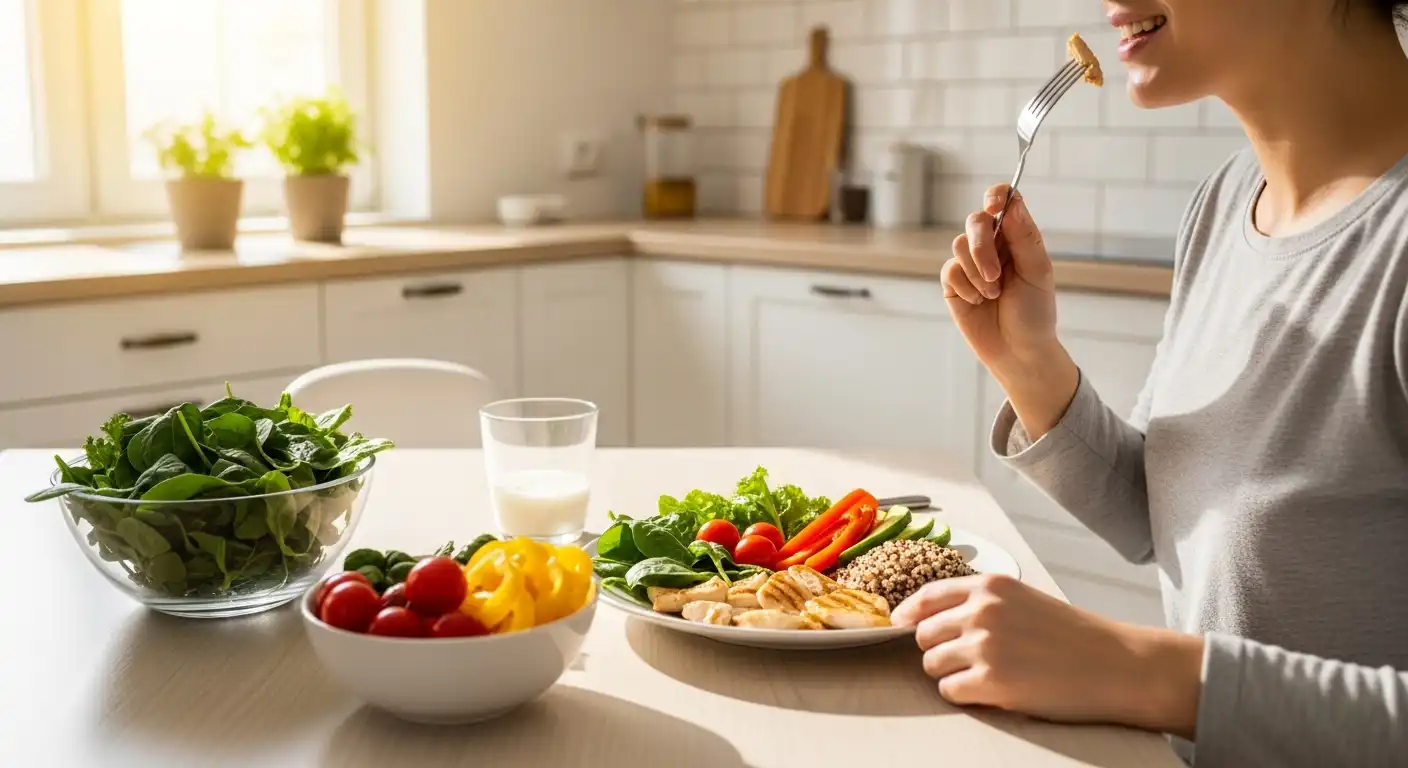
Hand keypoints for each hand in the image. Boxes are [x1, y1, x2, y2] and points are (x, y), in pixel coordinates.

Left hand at [892, 573, 1202, 737]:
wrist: (1116, 665)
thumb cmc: (1072, 635)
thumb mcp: (1023, 600)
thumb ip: (980, 603)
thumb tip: (928, 618)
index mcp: (989, 586)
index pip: (925, 596)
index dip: (908, 614)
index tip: (900, 626)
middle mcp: (981, 611)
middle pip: (922, 634)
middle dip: (938, 649)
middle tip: (967, 660)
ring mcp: (984, 646)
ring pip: (931, 664)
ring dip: (951, 674)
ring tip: (985, 676)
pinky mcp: (990, 681)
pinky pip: (950, 691)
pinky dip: (965, 695)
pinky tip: (992, 692)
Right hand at [944, 185, 1078, 437]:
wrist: (1018, 352)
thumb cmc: (1035, 313)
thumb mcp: (1038, 273)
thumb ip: (1025, 237)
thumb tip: (1012, 203)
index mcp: (1017, 237)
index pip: (1004, 201)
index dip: (996, 195)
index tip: (994, 206)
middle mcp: (993, 245)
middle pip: (975, 222)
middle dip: (982, 247)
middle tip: (997, 275)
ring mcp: (970, 264)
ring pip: (959, 245)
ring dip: (977, 272)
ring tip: (993, 294)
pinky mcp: (953, 283)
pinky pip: (949, 270)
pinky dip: (965, 286)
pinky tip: (978, 302)